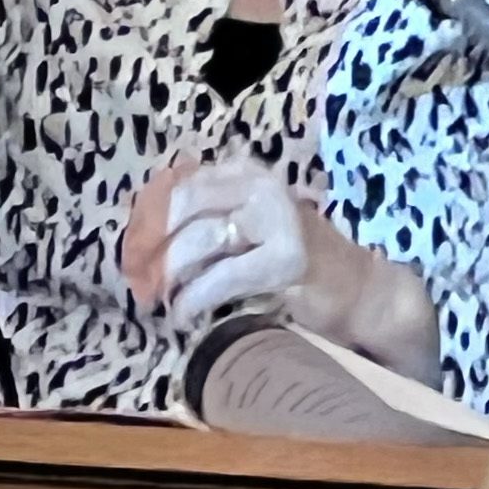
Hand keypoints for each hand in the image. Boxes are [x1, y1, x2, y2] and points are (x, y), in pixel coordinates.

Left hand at [123, 154, 440, 378]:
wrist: (358, 288)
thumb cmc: (292, 258)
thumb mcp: (245, 225)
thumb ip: (204, 219)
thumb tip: (141, 234)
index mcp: (246, 172)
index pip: (180, 184)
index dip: (148, 218)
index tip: (131, 251)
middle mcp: (261, 185)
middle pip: (184, 208)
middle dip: (153, 247)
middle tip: (140, 281)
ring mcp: (277, 219)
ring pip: (200, 241)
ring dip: (171, 277)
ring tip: (162, 302)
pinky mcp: (285, 259)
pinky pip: (222, 277)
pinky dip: (195, 299)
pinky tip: (184, 316)